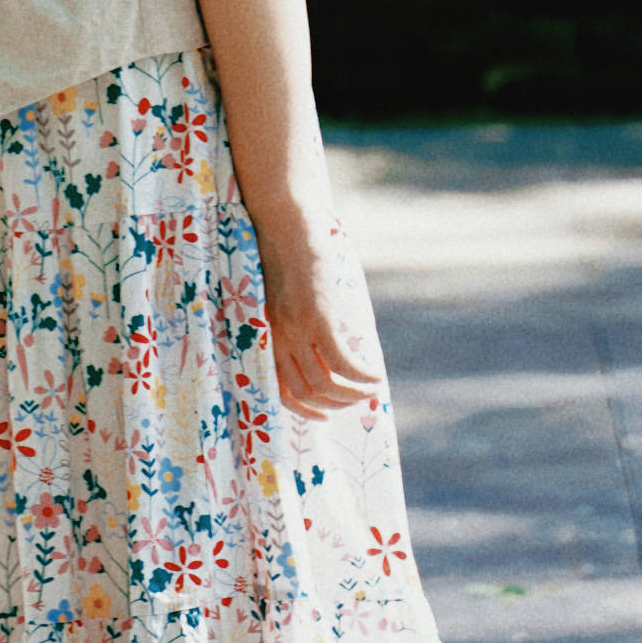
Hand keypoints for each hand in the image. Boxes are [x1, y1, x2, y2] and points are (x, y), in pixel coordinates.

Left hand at [252, 205, 383, 419]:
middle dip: (334, 406)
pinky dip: (361, 376)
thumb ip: (293, 327)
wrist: (286, 224)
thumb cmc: (286, 258)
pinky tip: (375, 377)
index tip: (325, 418)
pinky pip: (342, 361)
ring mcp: (296, 329)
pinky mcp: (317, 317)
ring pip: (325, 384)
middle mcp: (277, 338)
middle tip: (355, 402)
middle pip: (306, 392)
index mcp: (266, 336)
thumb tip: (319, 352)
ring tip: (369, 392)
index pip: (280, 392)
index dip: (304, 411)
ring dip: (352, 395)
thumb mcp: (283, 300)